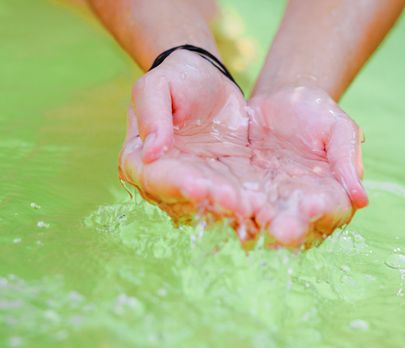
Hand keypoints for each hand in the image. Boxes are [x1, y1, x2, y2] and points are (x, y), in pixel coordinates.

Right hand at [118, 50, 263, 230]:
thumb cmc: (177, 78)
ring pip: (207, 202)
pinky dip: (244, 200)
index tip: (198, 187)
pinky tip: (261, 204)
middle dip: (208, 201)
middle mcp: (163, 177)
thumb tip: (150, 154)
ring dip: (228, 208)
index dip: (174, 184)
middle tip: (233, 203)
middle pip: (183, 198)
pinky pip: (230, 194)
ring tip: (250, 207)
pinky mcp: (220, 180)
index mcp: (138, 157)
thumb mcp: (157, 86)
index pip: (152, 177)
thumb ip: (152, 116)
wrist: (206, 79)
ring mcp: (193, 181)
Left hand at [248, 86, 367, 245]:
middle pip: (298, 224)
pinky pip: (240, 206)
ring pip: (266, 221)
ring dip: (258, 227)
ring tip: (248, 229)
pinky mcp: (247, 193)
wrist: (280, 100)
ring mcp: (271, 201)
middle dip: (289, 229)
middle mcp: (300, 204)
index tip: (312, 208)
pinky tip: (223, 210)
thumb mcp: (338, 128)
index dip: (324, 212)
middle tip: (280, 231)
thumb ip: (347, 160)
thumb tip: (361, 199)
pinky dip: (232, 211)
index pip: (332, 210)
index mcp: (330, 192)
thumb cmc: (316, 112)